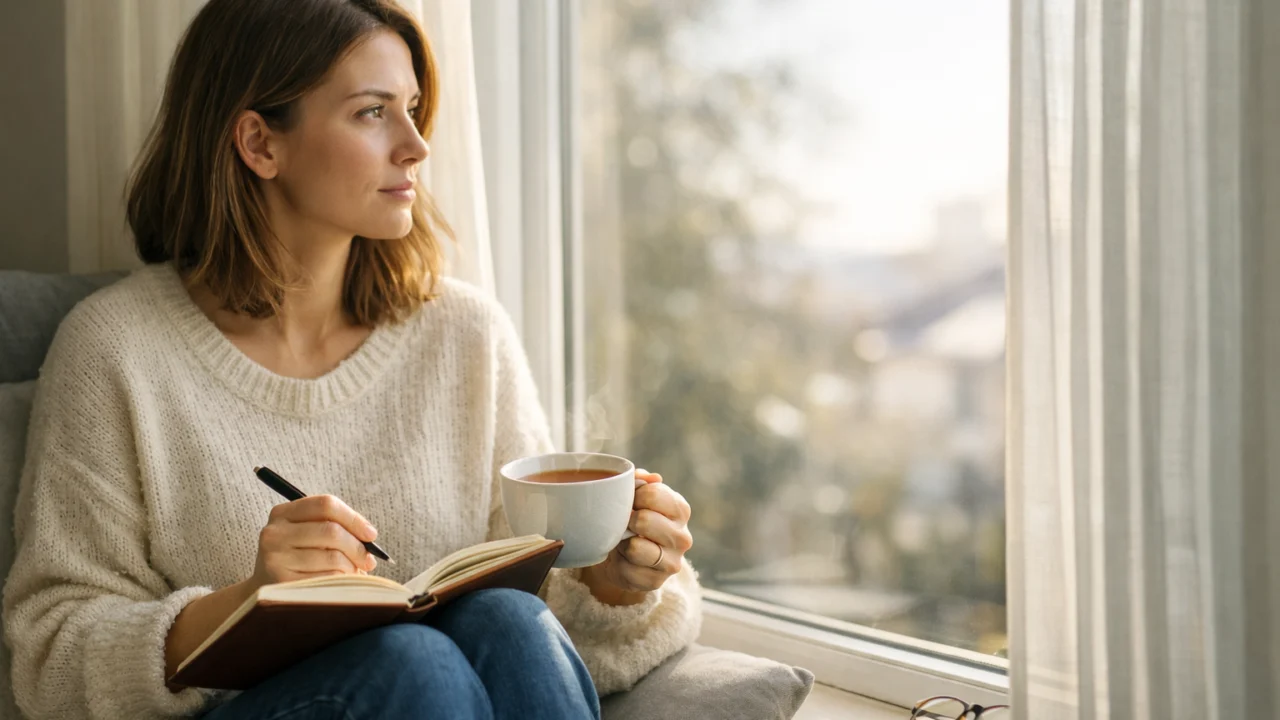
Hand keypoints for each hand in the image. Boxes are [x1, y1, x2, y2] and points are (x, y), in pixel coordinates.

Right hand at [248, 494, 379, 591]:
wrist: (264, 593)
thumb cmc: (297, 559)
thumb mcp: (307, 535)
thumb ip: (334, 527)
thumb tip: (369, 536)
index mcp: (283, 513)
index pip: (326, 504)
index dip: (354, 518)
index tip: (371, 534)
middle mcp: (274, 533)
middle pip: (331, 531)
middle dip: (357, 546)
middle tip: (369, 560)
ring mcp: (275, 559)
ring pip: (332, 557)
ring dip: (351, 566)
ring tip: (352, 572)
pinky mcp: (281, 583)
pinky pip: (327, 579)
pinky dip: (341, 581)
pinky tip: (338, 584)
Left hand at [580, 469, 692, 604]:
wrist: (624, 555)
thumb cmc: (632, 519)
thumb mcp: (635, 496)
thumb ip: (640, 481)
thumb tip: (648, 476)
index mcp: (680, 509)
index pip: (653, 493)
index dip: (633, 496)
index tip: (630, 502)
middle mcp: (682, 536)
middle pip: (644, 520)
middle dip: (627, 520)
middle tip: (625, 523)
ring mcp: (672, 562)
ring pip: (635, 548)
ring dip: (622, 543)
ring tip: (624, 541)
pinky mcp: (656, 582)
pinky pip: (627, 569)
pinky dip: (619, 564)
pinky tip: (624, 560)